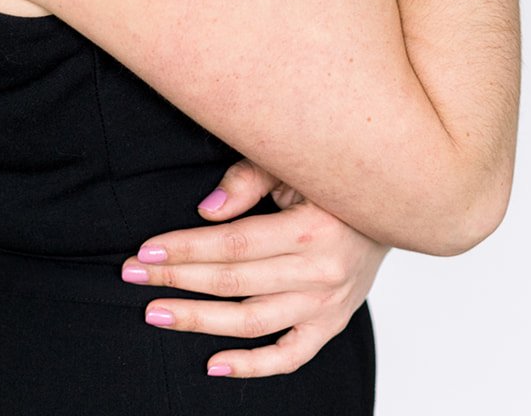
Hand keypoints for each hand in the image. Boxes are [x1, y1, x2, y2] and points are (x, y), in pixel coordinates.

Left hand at [120, 157, 391, 379]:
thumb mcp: (295, 163)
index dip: (185, 248)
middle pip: (234, 283)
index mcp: (310, 228)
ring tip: (156, 313)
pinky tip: (213, 365)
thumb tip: (207, 210)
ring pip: (253, 323)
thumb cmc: (334, 177)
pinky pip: (290, 356)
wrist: (397, 205)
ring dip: (199, 320)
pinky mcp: (333, 325)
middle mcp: (321, 272)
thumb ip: (249, 180)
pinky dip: (253, 366)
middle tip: (133, 275)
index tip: (145, 249)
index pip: (232, 246)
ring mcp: (328, 305)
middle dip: (177, 279)